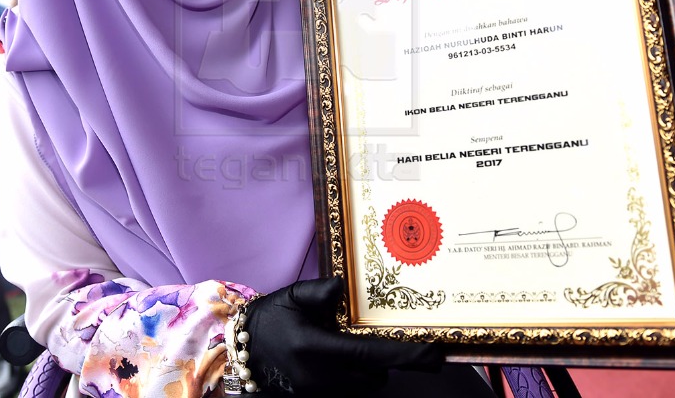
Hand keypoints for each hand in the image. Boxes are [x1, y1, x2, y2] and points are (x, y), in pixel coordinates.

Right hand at [244, 277, 442, 395]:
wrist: (241, 348)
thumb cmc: (270, 318)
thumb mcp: (293, 296)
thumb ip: (320, 291)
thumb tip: (342, 287)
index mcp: (315, 348)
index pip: (370, 353)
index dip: (405, 355)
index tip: (433, 354)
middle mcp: (320, 375)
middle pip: (374, 376)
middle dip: (390, 362)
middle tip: (408, 347)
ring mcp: (318, 390)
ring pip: (364, 386)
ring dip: (372, 369)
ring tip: (365, 345)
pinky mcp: (316, 396)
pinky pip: (350, 389)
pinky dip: (357, 375)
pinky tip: (347, 356)